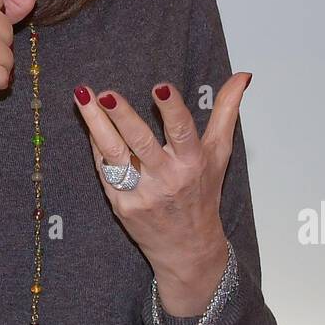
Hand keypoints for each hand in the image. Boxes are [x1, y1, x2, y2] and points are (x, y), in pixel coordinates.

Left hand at [73, 73, 251, 310]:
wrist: (187, 248)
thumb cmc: (203, 194)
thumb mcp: (220, 153)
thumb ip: (226, 111)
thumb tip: (242, 76)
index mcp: (192, 163)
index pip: (182, 131)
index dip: (171, 109)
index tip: (160, 86)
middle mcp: (167, 178)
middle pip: (141, 142)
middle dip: (122, 116)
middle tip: (106, 93)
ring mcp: (141, 193)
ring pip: (114, 154)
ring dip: (96, 124)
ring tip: (82, 97)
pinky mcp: (121, 204)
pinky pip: (104, 168)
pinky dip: (96, 144)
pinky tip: (89, 122)